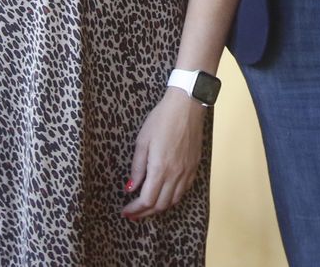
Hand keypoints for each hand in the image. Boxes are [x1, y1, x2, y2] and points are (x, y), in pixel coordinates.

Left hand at [122, 88, 205, 220]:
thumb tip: (131, 188)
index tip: (125, 211)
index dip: (135, 209)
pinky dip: (172, 198)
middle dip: (145, 212)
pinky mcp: (194, 167)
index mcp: (160, 169)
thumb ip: (137, 167)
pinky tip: (164, 194)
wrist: (187, 106)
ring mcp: (187, 172)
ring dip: (159, 207)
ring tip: (147, 206)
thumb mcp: (142, 141)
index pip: (147, 200)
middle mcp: (175, 175)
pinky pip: (184, 191)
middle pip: (160, 205)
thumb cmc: (161, 119)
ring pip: (173, 201)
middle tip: (133, 213)